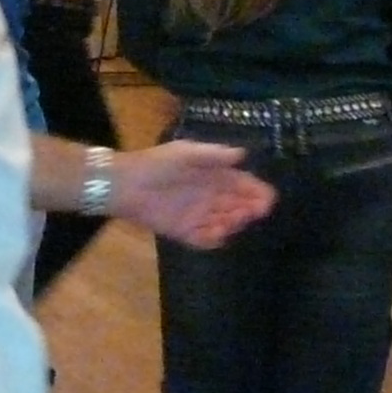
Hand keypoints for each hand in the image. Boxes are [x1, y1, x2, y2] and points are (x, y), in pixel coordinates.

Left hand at [107, 141, 272, 248]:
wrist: (125, 182)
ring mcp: (199, 216)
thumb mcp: (186, 152)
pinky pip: (206, 240)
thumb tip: (243, 153)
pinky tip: (218, 232)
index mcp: (214, 177)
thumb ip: (214, 154)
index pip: (244, 186)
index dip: (258, 192)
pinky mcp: (185, 232)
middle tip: (253, 210)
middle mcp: (211, 197)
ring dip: (235, 222)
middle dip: (251, 209)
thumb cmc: (156, 163)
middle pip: (240, 206)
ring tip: (235, 217)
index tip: (266, 198)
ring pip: (227, 223)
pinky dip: (215, 238)